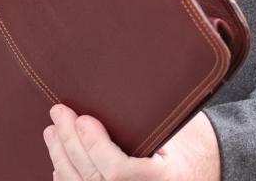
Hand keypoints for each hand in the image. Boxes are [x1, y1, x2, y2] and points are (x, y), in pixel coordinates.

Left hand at [44, 104, 220, 180]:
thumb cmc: (194, 144)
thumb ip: (154, 117)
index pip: (120, 171)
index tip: (83, 119)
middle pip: (94, 178)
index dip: (97, 146)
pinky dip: (67, 178)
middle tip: (59, 115)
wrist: (203, 172)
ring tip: (52, 132)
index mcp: (162, 179)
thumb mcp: (182, 128)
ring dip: (62, 158)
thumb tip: (125, 83)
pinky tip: (58, 161)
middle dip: (71, 144)